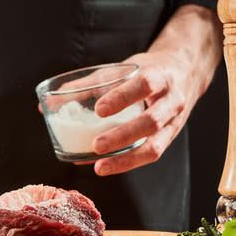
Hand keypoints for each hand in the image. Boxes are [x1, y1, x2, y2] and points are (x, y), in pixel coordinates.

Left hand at [78, 5, 222, 175]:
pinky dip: (128, 162)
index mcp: (160, 76)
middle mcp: (172, 100)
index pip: (144, 85)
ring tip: (100, 167)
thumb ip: (90, 83)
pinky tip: (107, 166)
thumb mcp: (123, 68)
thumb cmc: (148, 70)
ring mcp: (174, 122)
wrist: (185, 73)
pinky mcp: (170, 138)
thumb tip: (50, 100)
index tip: (99, 109)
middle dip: (123, 135)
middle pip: (151, 121)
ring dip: (126, 159)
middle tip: (96, 145)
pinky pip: (152, 154)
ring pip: (155, 145)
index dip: (122, 97)